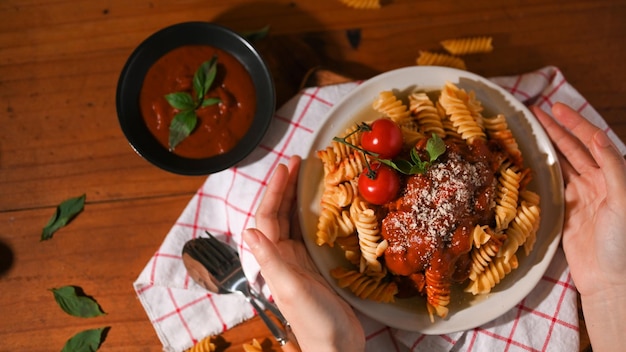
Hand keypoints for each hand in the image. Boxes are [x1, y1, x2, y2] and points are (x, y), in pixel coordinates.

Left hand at [243, 155, 364, 351]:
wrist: (335, 347)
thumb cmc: (314, 322)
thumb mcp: (292, 289)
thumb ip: (271, 260)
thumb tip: (250, 229)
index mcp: (273, 259)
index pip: (268, 216)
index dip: (275, 189)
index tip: (286, 166)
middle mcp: (282, 257)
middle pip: (279, 214)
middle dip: (285, 187)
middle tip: (297, 162)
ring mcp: (298, 262)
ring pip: (293, 221)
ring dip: (296, 198)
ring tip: (306, 176)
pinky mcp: (314, 267)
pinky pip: (309, 233)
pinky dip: (312, 216)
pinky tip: (322, 207)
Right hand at [533, 103, 625, 348]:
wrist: (610, 280)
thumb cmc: (622, 243)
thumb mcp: (624, 201)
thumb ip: (613, 168)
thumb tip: (597, 136)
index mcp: (614, 176)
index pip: (591, 142)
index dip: (573, 123)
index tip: (554, 107)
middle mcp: (597, 183)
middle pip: (573, 149)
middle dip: (555, 129)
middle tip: (534, 111)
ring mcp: (580, 197)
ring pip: (560, 164)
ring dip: (546, 146)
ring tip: (528, 129)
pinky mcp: (565, 212)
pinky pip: (551, 186)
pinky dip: (540, 171)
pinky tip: (528, 160)